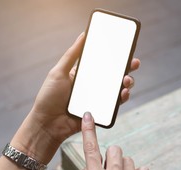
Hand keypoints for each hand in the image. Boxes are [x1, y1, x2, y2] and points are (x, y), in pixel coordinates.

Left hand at [11, 33, 140, 163]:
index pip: (102, 63)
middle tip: (133, 63)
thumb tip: (83, 35)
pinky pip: (114, 105)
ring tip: (127, 80)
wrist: (47, 124)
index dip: (115, 56)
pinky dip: (121, 98)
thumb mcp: (58, 72)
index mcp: (83, 74)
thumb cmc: (48, 98)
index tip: (126, 49)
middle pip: (113, 75)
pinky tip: (123, 93)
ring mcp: (96, 99)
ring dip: (126, 83)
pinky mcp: (99, 112)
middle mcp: (92, 86)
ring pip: (117, 89)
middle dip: (126, 69)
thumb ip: (72, 54)